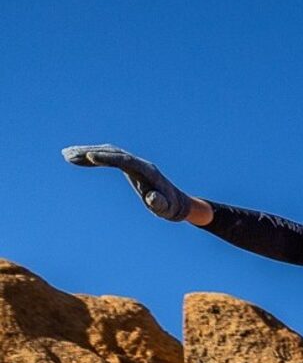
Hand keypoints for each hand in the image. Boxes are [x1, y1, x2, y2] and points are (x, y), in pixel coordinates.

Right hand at [62, 144, 192, 221]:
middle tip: (68, 155)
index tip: (90, 156)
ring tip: (65, 155)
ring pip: (108, 152)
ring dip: (87, 152)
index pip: (124, 161)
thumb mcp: (166, 209)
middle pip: (113, 152)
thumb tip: (152, 198)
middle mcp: (139, 163)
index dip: (107, 158)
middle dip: (90, 152)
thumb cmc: (169, 208)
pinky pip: (108, 158)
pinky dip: (92, 158)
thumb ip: (159, 204)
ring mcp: (133, 163)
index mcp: (147, 171)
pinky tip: (75, 161)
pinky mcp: (128, 166)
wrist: (176, 203)